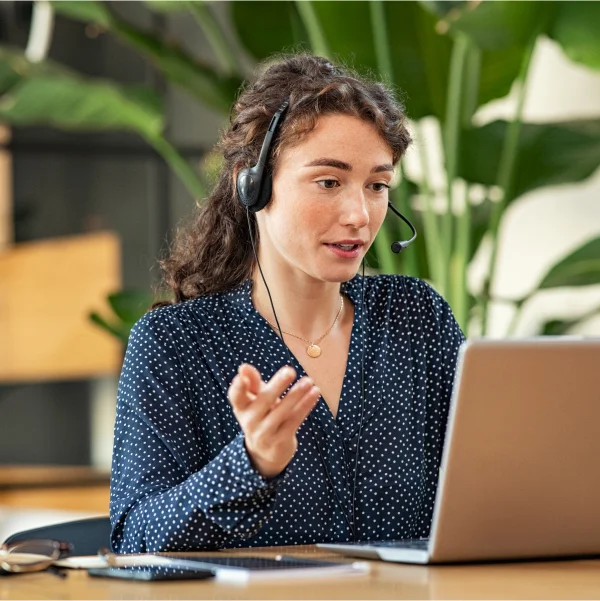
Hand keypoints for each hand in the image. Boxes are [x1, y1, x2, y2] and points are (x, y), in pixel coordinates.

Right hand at [227, 363, 319, 478]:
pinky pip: (294, 420)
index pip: (236, 397)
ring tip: (308, 381)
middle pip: (264, 401)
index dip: (237, 388)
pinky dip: (305, 405)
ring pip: (282, 411)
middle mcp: (250, 421)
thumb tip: (243, 367)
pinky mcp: (281, 440)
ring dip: (296, 395)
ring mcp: (265, 433)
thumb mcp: (255, 399)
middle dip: (277, 385)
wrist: (265, 452)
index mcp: (241, 407)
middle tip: (290, 370)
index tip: (241, 377)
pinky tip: (315, 392)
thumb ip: (252, 382)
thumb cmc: (261, 415)